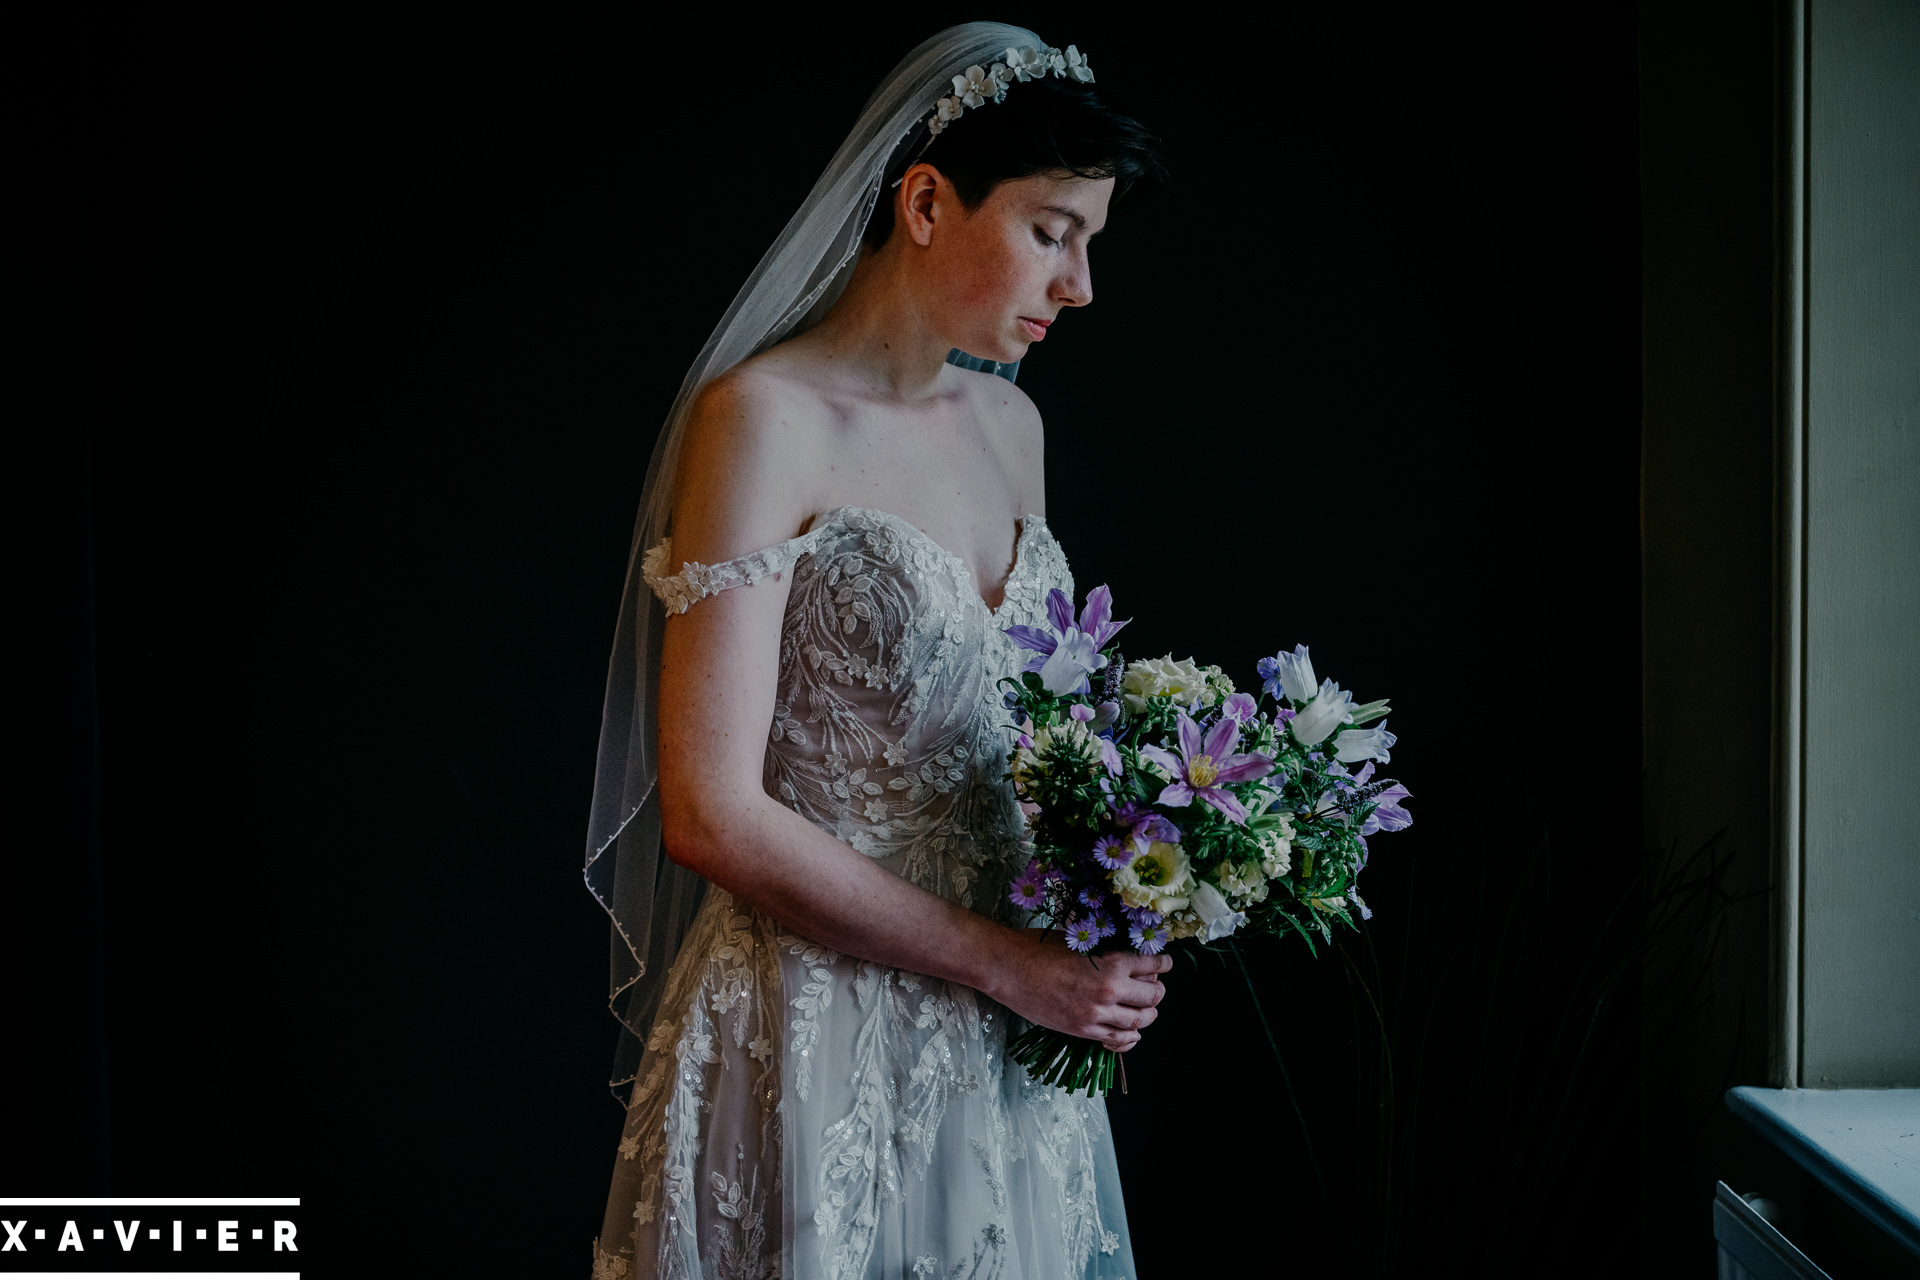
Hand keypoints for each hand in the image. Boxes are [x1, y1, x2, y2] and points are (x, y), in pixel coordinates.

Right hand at [986, 928, 1170, 1052]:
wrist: (1009, 968)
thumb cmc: (1039, 948)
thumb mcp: (1080, 941)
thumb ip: (1106, 951)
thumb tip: (1127, 957)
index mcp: (1112, 961)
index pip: (1153, 966)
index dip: (1162, 964)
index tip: (1165, 965)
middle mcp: (1110, 989)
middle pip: (1153, 996)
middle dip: (1157, 991)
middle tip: (1155, 987)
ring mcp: (1097, 1013)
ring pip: (1140, 1020)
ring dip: (1147, 1015)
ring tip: (1145, 1010)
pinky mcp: (1083, 1030)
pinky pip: (1118, 1040)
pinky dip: (1130, 1038)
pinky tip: (1131, 1033)